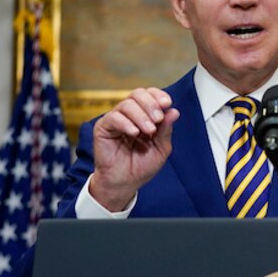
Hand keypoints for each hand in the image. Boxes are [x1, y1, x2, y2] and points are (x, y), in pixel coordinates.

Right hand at [89, 88, 179, 210]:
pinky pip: (113, 117)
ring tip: (148, 130)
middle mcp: (130, 115)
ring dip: (141, 115)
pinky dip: (126, 123)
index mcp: (144, 116)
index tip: (167, 103)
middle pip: (138, 94)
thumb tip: (174, 111)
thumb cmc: (142, 166)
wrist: (125, 183)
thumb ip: (166, 130)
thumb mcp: (160, 148)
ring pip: (126, 104)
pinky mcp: (103, 128)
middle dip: (151, 104)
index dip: (158, 95)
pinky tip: (134, 133)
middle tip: (158, 119)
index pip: (150, 95)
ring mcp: (115, 120)